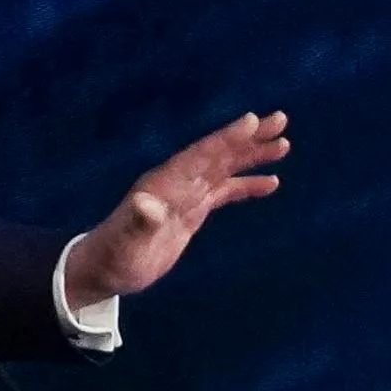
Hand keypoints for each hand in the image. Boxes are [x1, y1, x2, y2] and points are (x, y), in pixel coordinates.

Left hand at [60, 112, 289, 311]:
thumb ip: (137, 222)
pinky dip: (247, 185)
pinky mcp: (192, 210)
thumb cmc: (114, 256)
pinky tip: (271, 183)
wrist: (106, 269)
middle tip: (281, 120)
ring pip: (225, 168)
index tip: (253, 120)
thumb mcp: (125, 242)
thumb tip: (147, 204)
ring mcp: (186, 195)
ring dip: (252, 156)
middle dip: (249, 138)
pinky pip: (225, 191)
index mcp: (165, 183)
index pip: (201, 154)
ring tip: (284, 145)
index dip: (226, 138)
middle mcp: (178, 182)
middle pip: (219, 154)